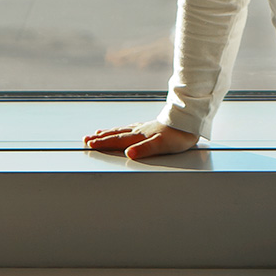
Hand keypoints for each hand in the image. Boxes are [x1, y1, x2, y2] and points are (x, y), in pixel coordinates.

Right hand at [83, 120, 199, 159]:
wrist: (189, 121)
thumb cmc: (178, 136)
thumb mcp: (161, 145)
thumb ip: (144, 150)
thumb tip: (128, 153)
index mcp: (139, 137)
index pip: (117, 141)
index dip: (103, 143)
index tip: (89, 144)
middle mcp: (139, 131)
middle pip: (116, 134)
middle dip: (100, 138)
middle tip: (86, 139)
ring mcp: (144, 128)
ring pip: (122, 130)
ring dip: (108, 132)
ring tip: (97, 133)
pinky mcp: (150, 127)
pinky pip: (130, 128)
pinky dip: (122, 129)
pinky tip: (123, 129)